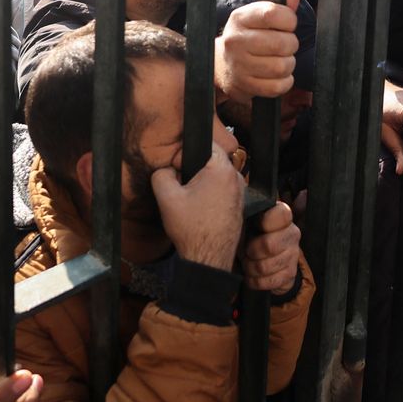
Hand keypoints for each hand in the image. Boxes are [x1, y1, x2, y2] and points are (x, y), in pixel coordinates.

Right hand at [152, 143, 245, 270]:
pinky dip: (211, 196)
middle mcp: (236, 178)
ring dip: (204, 184)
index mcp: (222, 170)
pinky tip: (201, 210)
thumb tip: (167, 169)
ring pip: (217, 177)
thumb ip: (162, 174)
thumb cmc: (192, 230)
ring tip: (192, 201)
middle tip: (183, 187)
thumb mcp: (166, 197)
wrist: (208, 258)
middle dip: (195, 169)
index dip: (188, 152)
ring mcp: (241, 193)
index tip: (179, 167)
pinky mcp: (239, 205)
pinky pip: (223, 191)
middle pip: (212, 161)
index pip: (208, 143)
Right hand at [214, 0, 299, 104]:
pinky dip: (284, 82)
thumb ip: (280, 5)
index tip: (289, 24)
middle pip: (282, 43)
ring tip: (281, 59)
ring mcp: (238, 64)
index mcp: (240, 18)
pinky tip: (277, 75)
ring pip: (282, 66)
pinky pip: (277, 86)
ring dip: (289, 64)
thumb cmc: (248, 37)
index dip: (289, 20)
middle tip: (285, 45)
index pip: (272, 14)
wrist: (221, 65)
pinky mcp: (244, 85)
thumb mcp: (259, 17)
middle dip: (291, 44)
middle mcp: (235, 40)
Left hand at [240, 200, 300, 292]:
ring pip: (267, 266)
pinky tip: (253, 275)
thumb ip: (248, 207)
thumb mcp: (245, 219)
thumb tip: (258, 195)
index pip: (281, 214)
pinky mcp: (290, 274)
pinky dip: (256, 281)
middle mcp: (291, 234)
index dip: (265, 222)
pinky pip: (271, 281)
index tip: (255, 226)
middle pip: (270, 245)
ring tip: (247, 263)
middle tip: (245, 251)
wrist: (251, 261)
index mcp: (281, 216)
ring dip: (251, 268)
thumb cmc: (247, 236)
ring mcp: (293, 255)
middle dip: (251, 252)